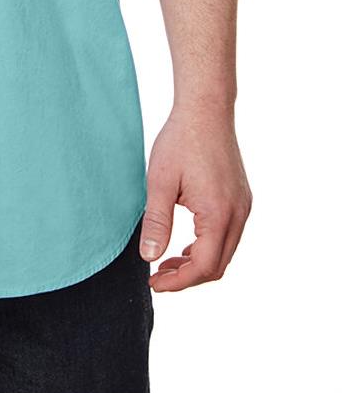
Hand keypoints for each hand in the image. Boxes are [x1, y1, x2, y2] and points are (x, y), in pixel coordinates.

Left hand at [139, 102, 252, 290]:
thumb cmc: (180, 140)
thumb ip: (156, 222)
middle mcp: (238, 214)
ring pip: (225, 252)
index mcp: (218, 214)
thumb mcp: (160, 182)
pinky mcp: (242, 197)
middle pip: (217, 265)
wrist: (206, 108)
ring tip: (167, 262)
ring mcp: (243, 206)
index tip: (154, 283)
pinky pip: (229, 234)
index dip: (178, 282)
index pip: (203, 267)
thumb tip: (149, 259)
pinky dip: (209, 246)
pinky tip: (186, 242)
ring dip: (198, 262)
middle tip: (157, 276)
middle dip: (187, 277)